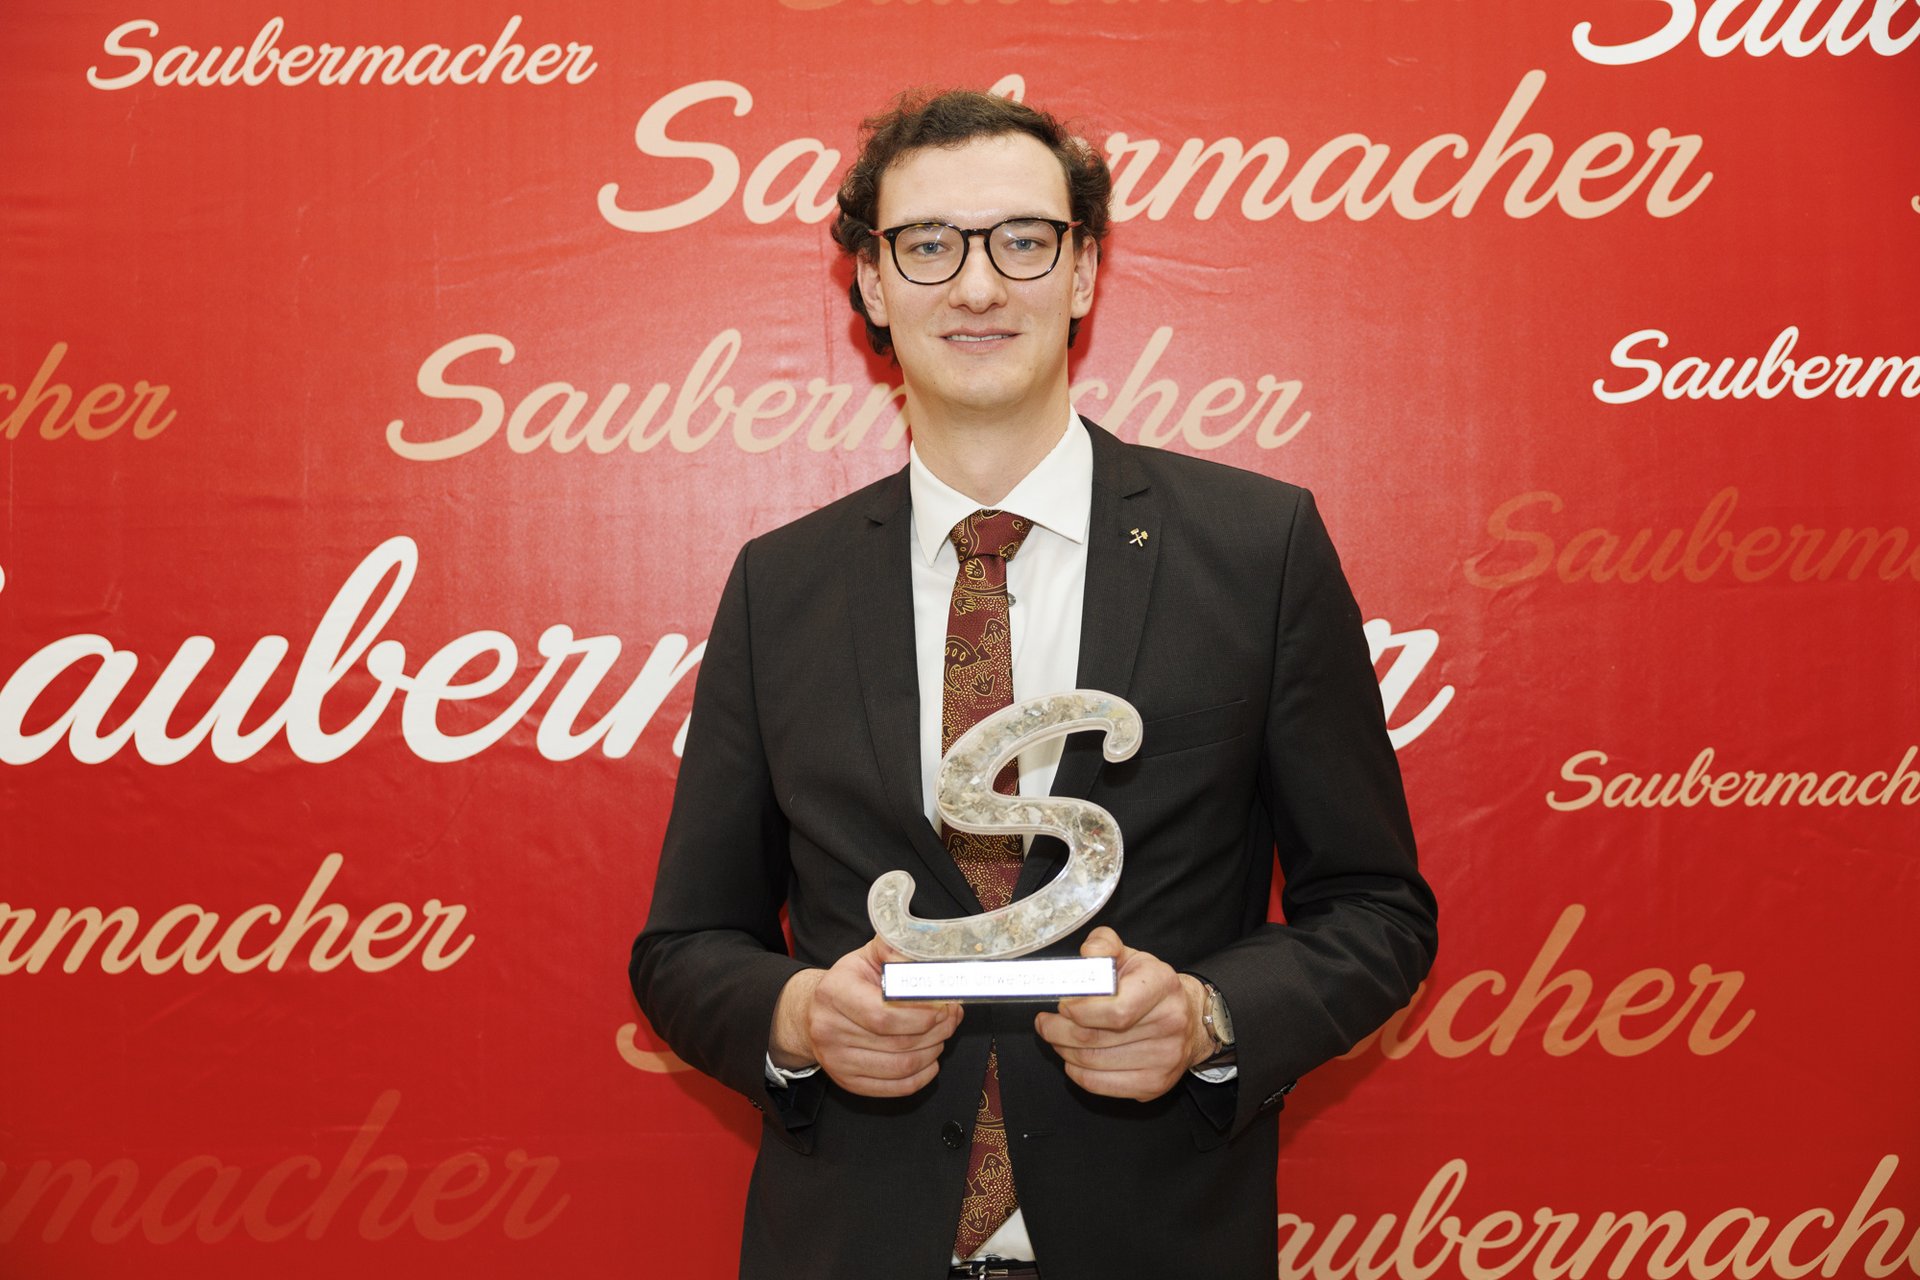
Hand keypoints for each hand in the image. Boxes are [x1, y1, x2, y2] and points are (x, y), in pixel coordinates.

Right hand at [770, 936, 963, 1096]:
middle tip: (951, 1018)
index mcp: (834, 992)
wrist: (813, 1012)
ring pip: (901, 1066)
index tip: (944, 1005)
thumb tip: (929, 962)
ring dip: (932, 1051)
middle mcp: (829, 1029)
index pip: (884, 1014)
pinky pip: (895, 1087)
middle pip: (898, 1042)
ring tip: (942, 1035)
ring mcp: (836, 1060)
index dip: (922, 1014)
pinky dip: (922, 1076)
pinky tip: (930, 1060)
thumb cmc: (848, 982)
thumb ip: (896, 951)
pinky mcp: (847, 1081)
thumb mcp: (867, 956)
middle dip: (936, 1031)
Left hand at [1034, 926, 1213, 1100]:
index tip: (1062, 1005)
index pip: (1116, 1009)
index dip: (1080, 1011)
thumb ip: (1104, 945)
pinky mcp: (1154, 1084)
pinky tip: (1074, 1057)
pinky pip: (1099, 1084)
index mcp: (1162, 985)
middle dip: (1058, 1031)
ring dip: (1063, 1050)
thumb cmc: (1151, 987)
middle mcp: (1169, 1023)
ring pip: (1092, 1062)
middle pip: (1095, 1038)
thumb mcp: (1131, 956)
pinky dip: (1076, 1071)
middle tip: (1045, 1022)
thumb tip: (1088, 954)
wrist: (1190, 1019)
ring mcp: (1164, 1058)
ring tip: (1056, 1037)